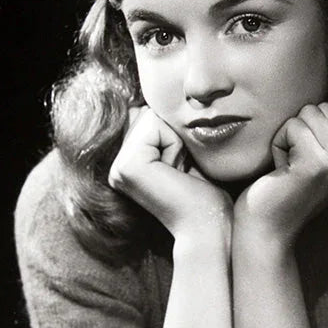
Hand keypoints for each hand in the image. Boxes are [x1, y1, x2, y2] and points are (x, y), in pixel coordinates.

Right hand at [108, 107, 231, 240]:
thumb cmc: (206, 197)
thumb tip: (158, 99)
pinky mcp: (127, 166)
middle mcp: (117, 166)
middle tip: (182, 173)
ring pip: (151, 117)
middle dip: (174, 136)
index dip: (176, 135)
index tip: (183, 170)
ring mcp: (118, 167)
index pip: (150, 116)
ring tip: (180, 174)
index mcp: (128, 164)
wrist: (210, 227)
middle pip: (148, 113)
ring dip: (176, 142)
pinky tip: (177, 174)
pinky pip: (155, 125)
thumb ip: (167, 132)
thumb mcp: (185, 156)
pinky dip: (175, 145)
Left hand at [234, 103, 327, 245]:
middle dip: (301, 130)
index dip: (315, 127)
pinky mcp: (315, 164)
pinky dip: (279, 143)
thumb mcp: (322, 160)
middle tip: (295, 164)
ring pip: (308, 114)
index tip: (307, 159)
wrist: (268, 228)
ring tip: (289, 166)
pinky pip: (293, 125)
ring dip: (289, 137)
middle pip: (325, 108)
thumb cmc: (286, 189)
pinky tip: (281, 169)